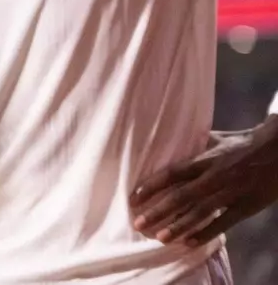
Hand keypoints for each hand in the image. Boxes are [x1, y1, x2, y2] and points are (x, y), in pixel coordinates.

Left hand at [130, 117, 277, 246]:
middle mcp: (215, 176)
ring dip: (179, 225)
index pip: (173, 172)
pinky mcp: (246, 206)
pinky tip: (189, 243)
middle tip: (138, 223)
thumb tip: (168, 137)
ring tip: (160, 237)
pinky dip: (206, 233)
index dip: (152, 185)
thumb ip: (193, 143)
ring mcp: (231, 192)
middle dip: (158, 210)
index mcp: (205, 159)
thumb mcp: (216, 138)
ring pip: (200, 212)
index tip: (134, 197)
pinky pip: (224, 222)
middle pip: (181, 195)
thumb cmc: (243, 142)